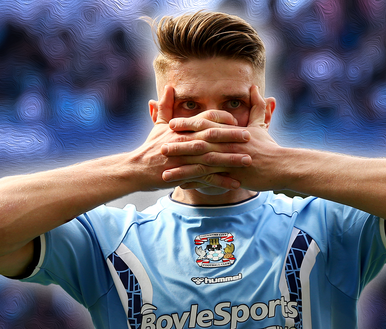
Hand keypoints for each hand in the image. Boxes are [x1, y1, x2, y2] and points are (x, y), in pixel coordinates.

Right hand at [130, 85, 251, 190]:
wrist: (136, 170)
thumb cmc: (150, 148)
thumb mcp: (158, 126)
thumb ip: (165, 107)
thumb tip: (168, 87)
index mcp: (181, 128)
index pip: (204, 119)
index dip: (221, 119)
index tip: (236, 121)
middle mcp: (184, 141)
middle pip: (212, 136)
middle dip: (232, 136)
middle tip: (249, 137)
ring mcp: (184, 159)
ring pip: (211, 157)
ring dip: (231, 159)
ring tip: (247, 160)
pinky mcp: (183, 175)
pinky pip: (206, 178)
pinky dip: (221, 181)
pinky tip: (235, 184)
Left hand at [162, 85, 288, 191]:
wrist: (282, 166)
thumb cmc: (270, 147)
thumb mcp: (261, 125)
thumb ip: (256, 106)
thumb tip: (255, 88)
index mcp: (230, 131)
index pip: (205, 124)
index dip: (187, 123)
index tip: (171, 123)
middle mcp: (227, 143)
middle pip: (198, 142)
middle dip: (178, 145)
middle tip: (160, 147)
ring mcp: (229, 159)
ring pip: (201, 162)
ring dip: (182, 167)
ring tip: (164, 172)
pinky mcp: (232, 174)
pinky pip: (210, 179)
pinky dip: (196, 182)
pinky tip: (182, 187)